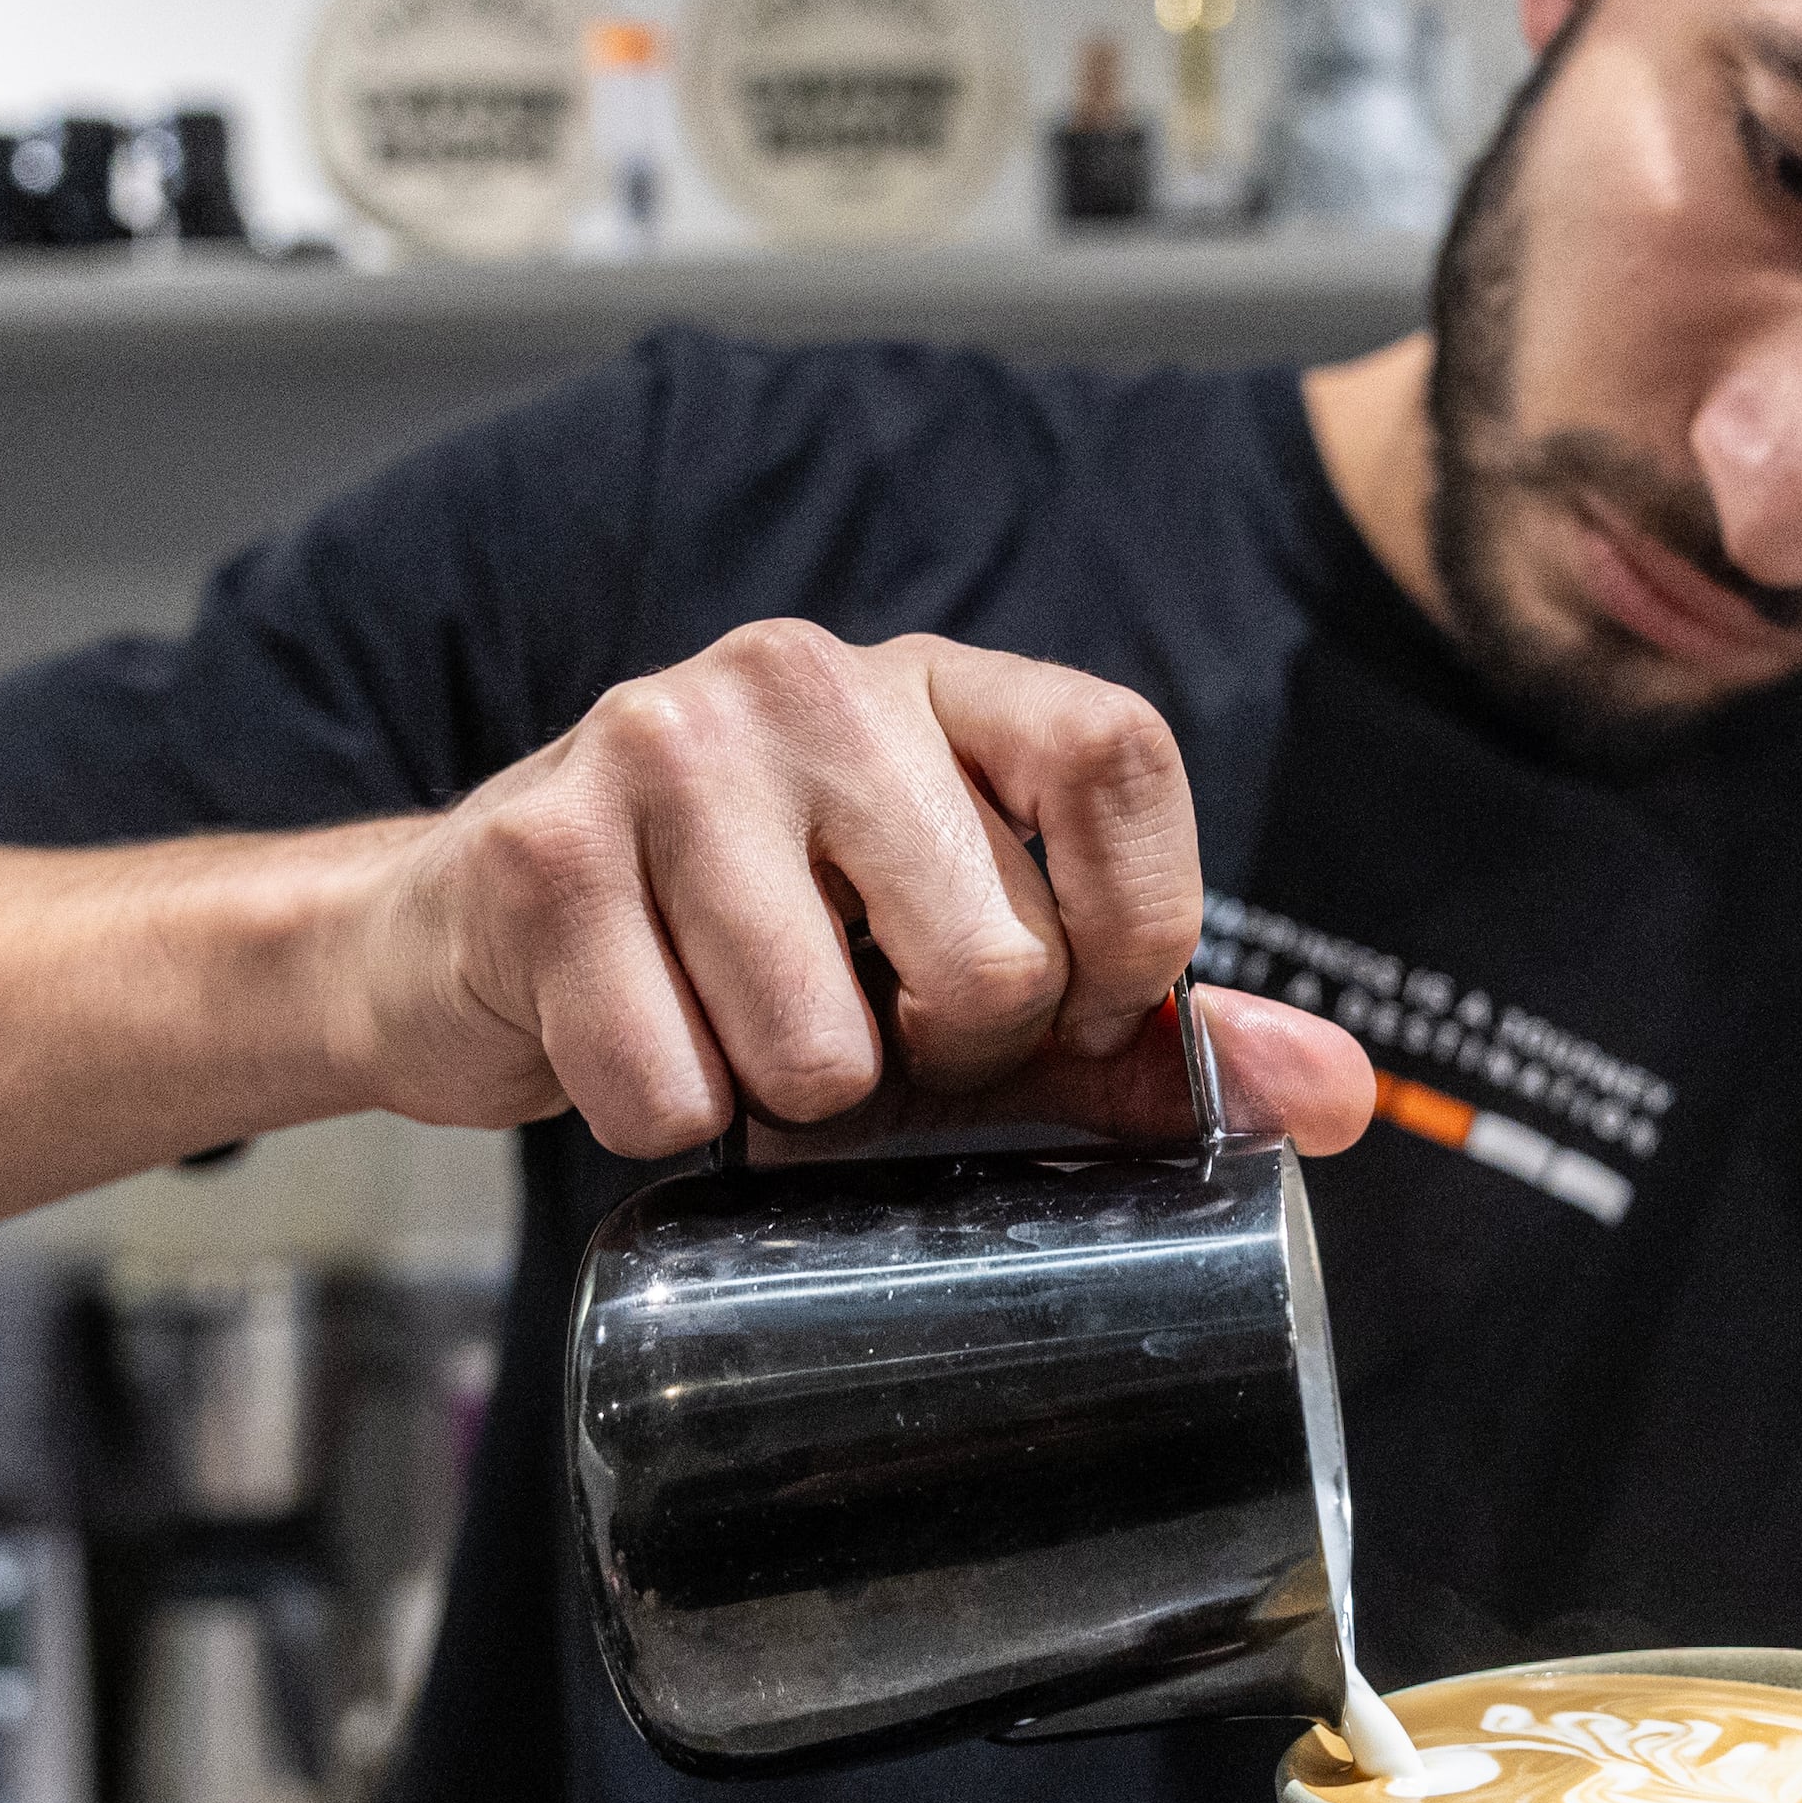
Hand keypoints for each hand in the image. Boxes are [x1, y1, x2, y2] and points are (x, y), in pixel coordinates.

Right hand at [347, 618, 1372, 1157]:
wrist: (460, 942)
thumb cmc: (747, 958)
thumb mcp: (957, 976)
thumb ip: (1145, 1033)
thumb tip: (1341, 1103)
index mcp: (938, 685)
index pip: (1116, 758)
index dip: (1134, 927)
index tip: (1078, 1017)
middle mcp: (806, 679)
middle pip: (993, 951)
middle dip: (943, 1059)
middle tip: (871, 1041)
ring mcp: (664, 748)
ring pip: (822, 1049)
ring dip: (784, 1106)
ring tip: (739, 1036)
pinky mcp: (541, 854)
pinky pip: (671, 1090)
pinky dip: (665, 1123)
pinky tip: (638, 1049)